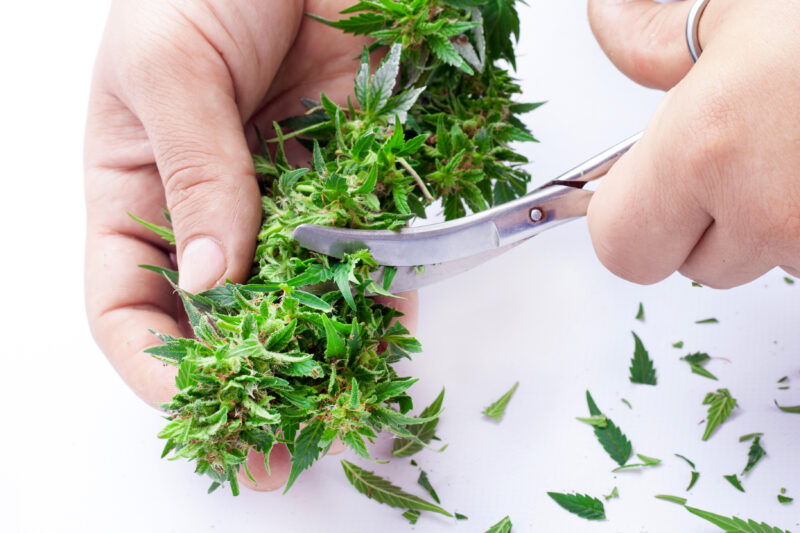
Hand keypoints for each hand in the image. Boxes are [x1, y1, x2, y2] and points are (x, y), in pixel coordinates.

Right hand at [84, 0, 417, 490]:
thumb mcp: (168, 66)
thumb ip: (193, 174)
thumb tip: (209, 280)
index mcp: (137, 185)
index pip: (129, 302)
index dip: (158, 365)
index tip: (206, 413)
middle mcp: (211, 203)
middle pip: (222, 316)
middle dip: (250, 383)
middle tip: (285, 444)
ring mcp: (285, 191)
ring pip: (300, 291)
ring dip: (323, 347)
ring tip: (349, 401)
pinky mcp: (350, 170)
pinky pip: (363, 242)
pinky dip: (377, 286)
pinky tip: (391, 326)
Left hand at [586, 0, 799, 286]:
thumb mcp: (750, 4)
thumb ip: (660, 37)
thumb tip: (609, 21)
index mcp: (707, 148)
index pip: (619, 245)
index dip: (623, 219)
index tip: (633, 191)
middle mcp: (766, 212)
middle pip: (691, 264)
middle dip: (700, 221)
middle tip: (732, 157)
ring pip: (758, 262)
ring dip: (762, 222)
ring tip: (789, 148)